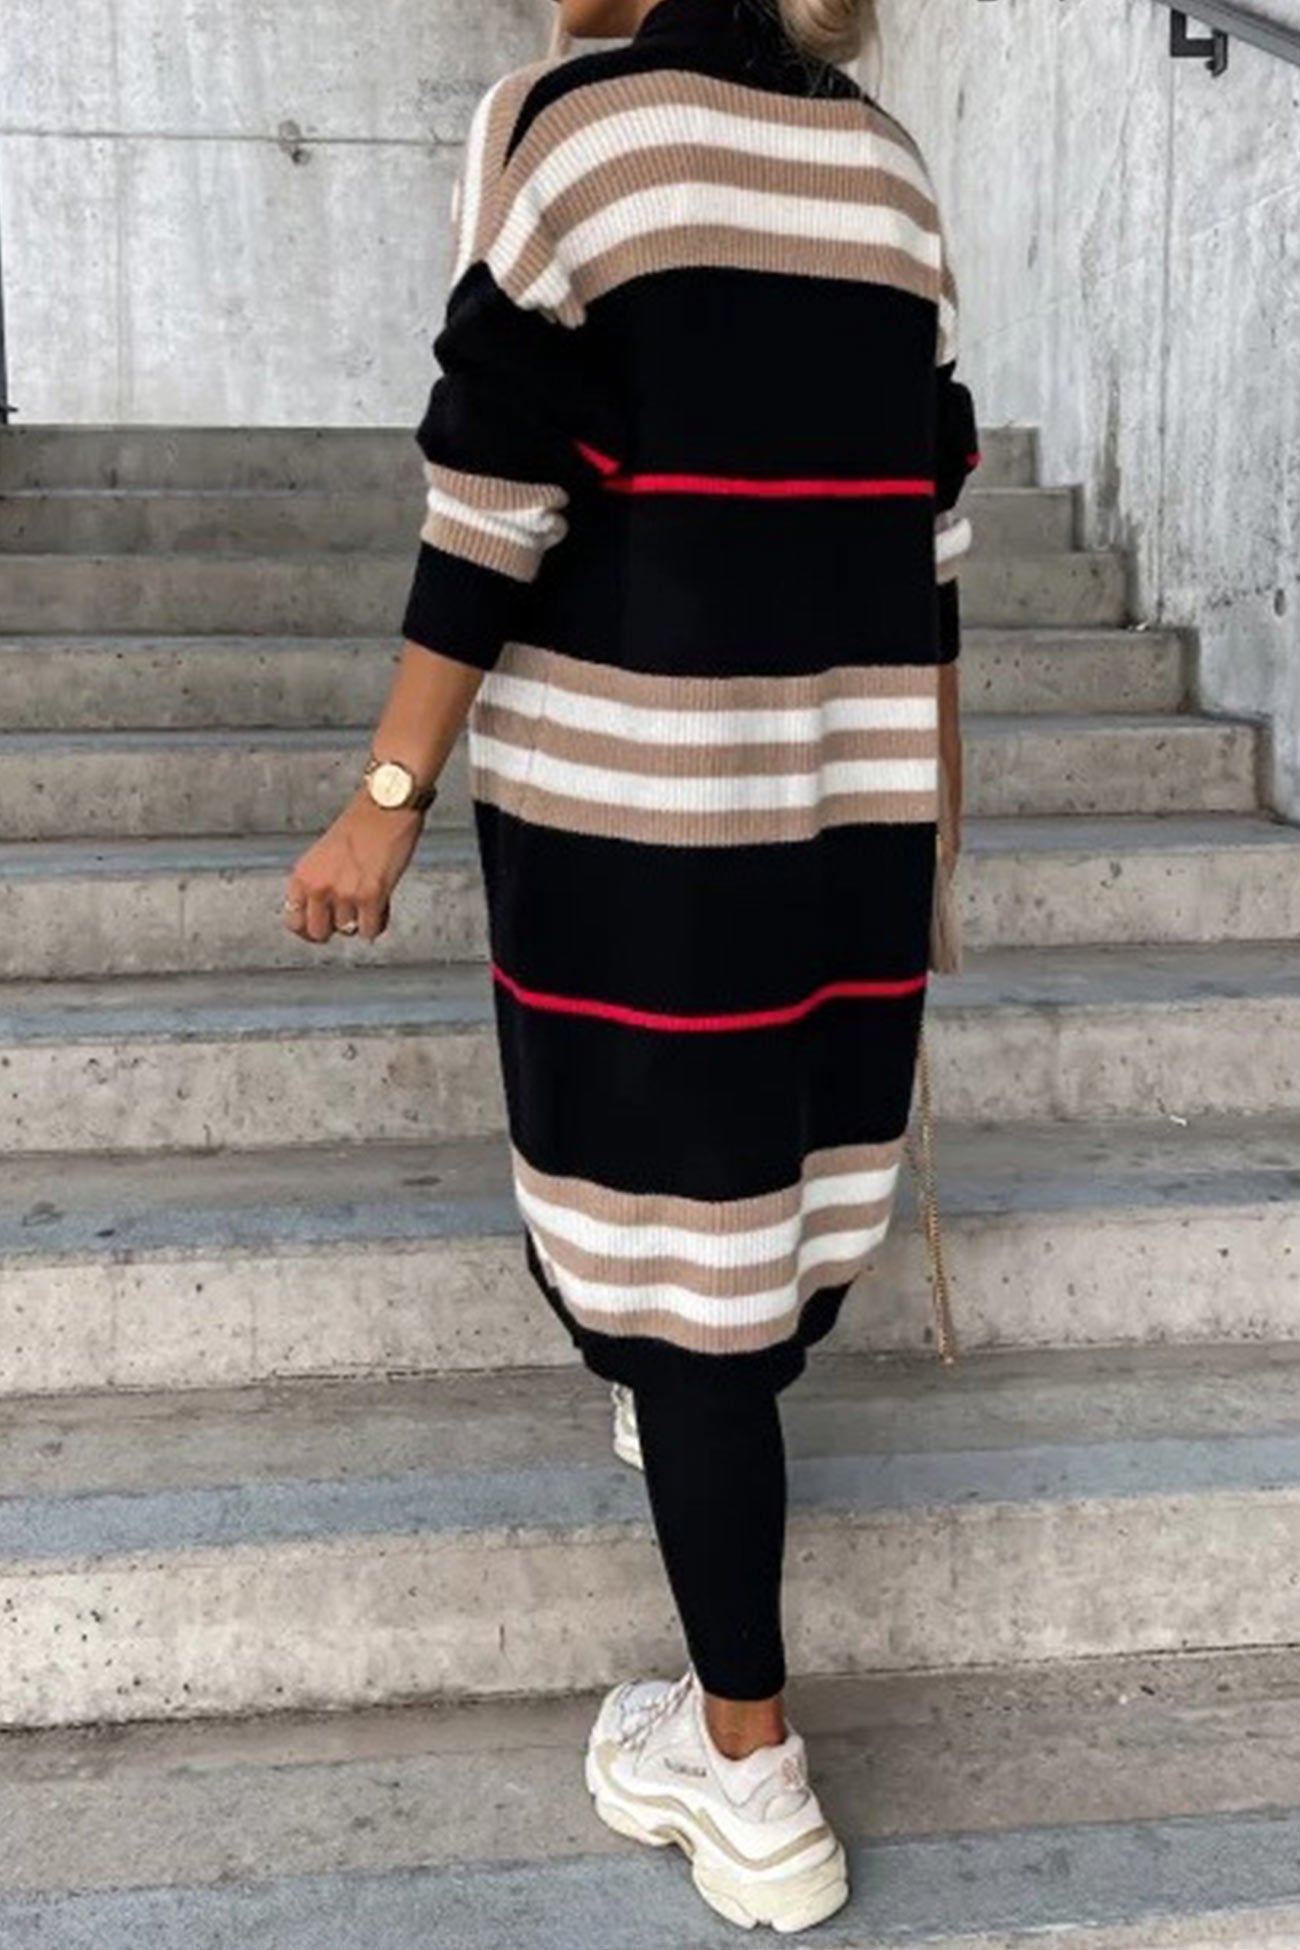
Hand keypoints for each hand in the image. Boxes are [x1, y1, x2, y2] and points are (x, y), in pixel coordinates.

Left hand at [282, 787, 425, 943]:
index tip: (320, 928)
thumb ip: (317, 884)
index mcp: (302, 875)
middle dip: (335, 928)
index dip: (308, 929)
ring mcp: (344, 894)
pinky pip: (371, 931)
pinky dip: (378, 923)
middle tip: (349, 916)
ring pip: (348, 931)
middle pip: (318, 933)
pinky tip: (382, 904)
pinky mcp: (370, 897)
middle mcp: (318, 887)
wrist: (385, 806)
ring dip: (361, 920)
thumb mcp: (322, 856)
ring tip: (370, 900)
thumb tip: (324, 914)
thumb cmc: (360, 825)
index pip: (293, 921)